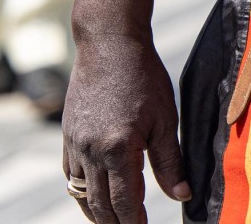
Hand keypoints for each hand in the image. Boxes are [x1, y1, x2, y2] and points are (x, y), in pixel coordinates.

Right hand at [62, 28, 189, 223]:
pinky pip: (71, 176)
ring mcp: (75, 145)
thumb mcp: (164, 119)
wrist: (108, 44)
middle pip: (100, 205)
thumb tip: (183, 195)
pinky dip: (81, 193)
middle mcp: (91, 152)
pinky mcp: (67, 136)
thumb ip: (171, 161)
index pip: (125, 202)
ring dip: (96, 214)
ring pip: (81, 194)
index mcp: (118, 149)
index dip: (134, 223)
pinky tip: (94, 198)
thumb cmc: (143, 77)